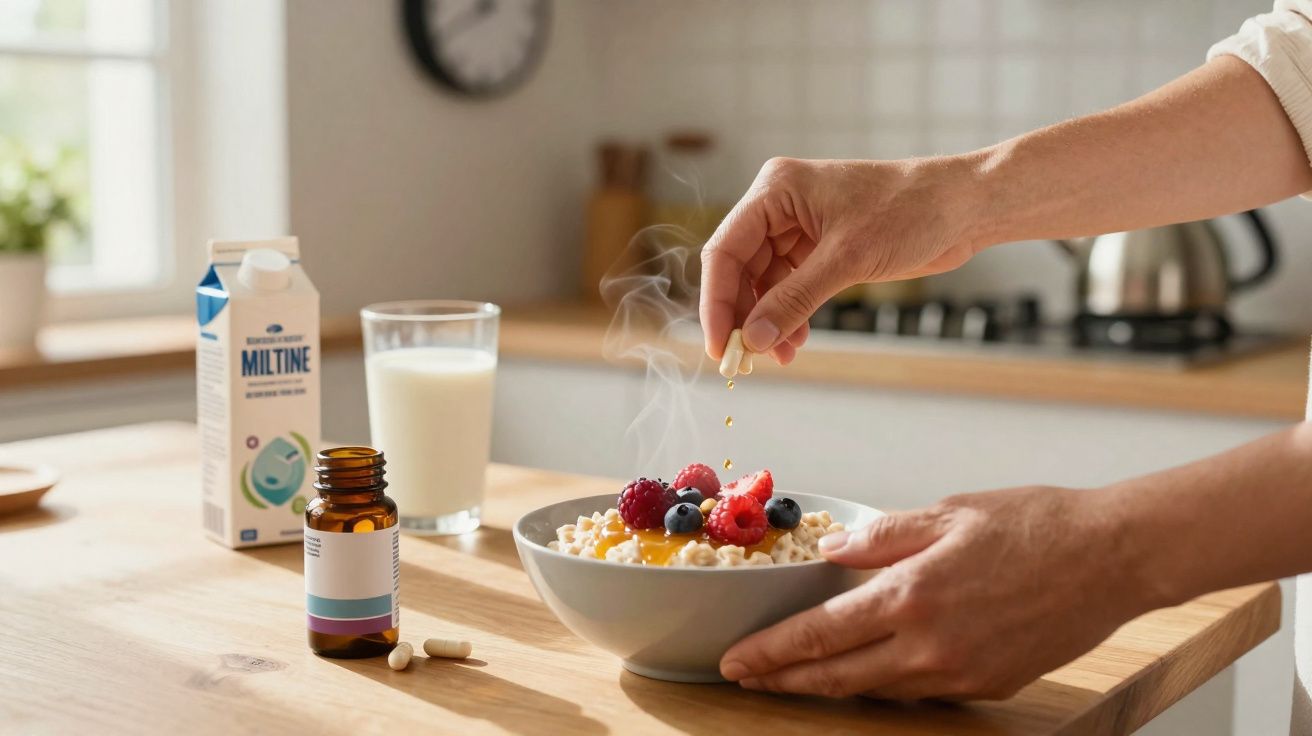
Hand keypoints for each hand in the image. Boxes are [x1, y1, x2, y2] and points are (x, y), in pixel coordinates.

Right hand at [699, 155, 986, 363]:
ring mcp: (799, 228)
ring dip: (769, 321)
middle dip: (744, 316)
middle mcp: (779, 206)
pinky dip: (791, 315)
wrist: (963, 208)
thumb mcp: (846, 260)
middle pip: (740, 270)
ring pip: (764, 283)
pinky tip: (797, 342)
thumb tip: (754, 339)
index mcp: (775, 190)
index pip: (726, 250)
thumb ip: (794, 300)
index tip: (720, 346)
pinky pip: (790, 288)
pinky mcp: (820, 249)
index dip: (717, 301)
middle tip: (747, 359)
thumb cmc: (909, 212)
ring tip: (781, 356)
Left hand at [719, 485, 1156, 699]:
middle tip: (747, 678)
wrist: (1114, 558)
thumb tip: (832, 550)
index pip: (820, 635)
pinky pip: (921, 692)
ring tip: (795, 675)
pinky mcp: (990, 685)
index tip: (737, 659)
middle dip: (785, 680)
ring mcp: (962, 673)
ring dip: (830, 685)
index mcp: (914, 595)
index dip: (772, 652)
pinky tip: (867, 669)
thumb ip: (884, 536)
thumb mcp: (950, 512)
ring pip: (877, 689)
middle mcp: (932, 646)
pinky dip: (884, 682)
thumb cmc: (1038, 525)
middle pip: (837, 676)